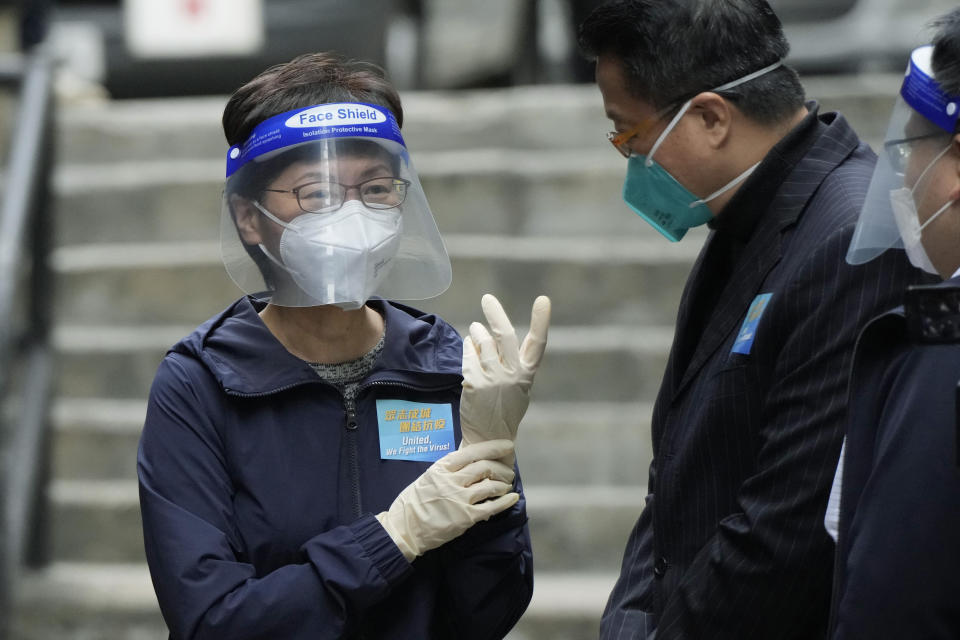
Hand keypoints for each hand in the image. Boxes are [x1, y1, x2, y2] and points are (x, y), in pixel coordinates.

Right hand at [375, 439, 518, 561]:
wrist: (404, 529)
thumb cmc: (413, 503)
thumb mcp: (428, 477)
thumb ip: (447, 470)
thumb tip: (469, 463)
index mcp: (441, 468)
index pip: (471, 452)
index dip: (493, 447)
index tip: (507, 445)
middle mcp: (451, 481)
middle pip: (484, 467)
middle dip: (502, 467)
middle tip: (509, 470)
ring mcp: (459, 499)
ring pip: (490, 485)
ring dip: (503, 484)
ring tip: (507, 485)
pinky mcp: (466, 518)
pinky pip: (492, 507)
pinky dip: (505, 501)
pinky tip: (513, 498)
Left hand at [459, 294, 550, 464]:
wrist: (488, 438)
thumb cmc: (505, 409)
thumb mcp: (520, 386)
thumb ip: (515, 362)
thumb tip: (495, 334)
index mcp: (527, 374)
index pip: (538, 343)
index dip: (541, 321)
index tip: (543, 300)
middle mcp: (512, 375)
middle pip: (505, 335)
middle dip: (496, 313)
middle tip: (487, 299)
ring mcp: (492, 379)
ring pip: (482, 342)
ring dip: (477, 332)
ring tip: (476, 331)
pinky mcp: (473, 383)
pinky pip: (469, 355)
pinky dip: (469, 347)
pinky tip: (470, 347)